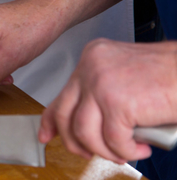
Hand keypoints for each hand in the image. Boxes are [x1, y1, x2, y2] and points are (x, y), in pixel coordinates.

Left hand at [39, 39, 176, 163]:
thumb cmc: (167, 76)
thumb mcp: (121, 78)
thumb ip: (98, 95)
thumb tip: (80, 122)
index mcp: (91, 58)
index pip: (61, 95)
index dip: (50, 121)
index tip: (46, 135)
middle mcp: (91, 67)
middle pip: (65, 116)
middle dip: (75, 143)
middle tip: (91, 153)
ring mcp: (102, 84)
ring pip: (85, 132)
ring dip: (105, 150)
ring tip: (125, 150)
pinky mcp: (118, 103)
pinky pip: (113, 141)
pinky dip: (127, 150)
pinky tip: (140, 146)